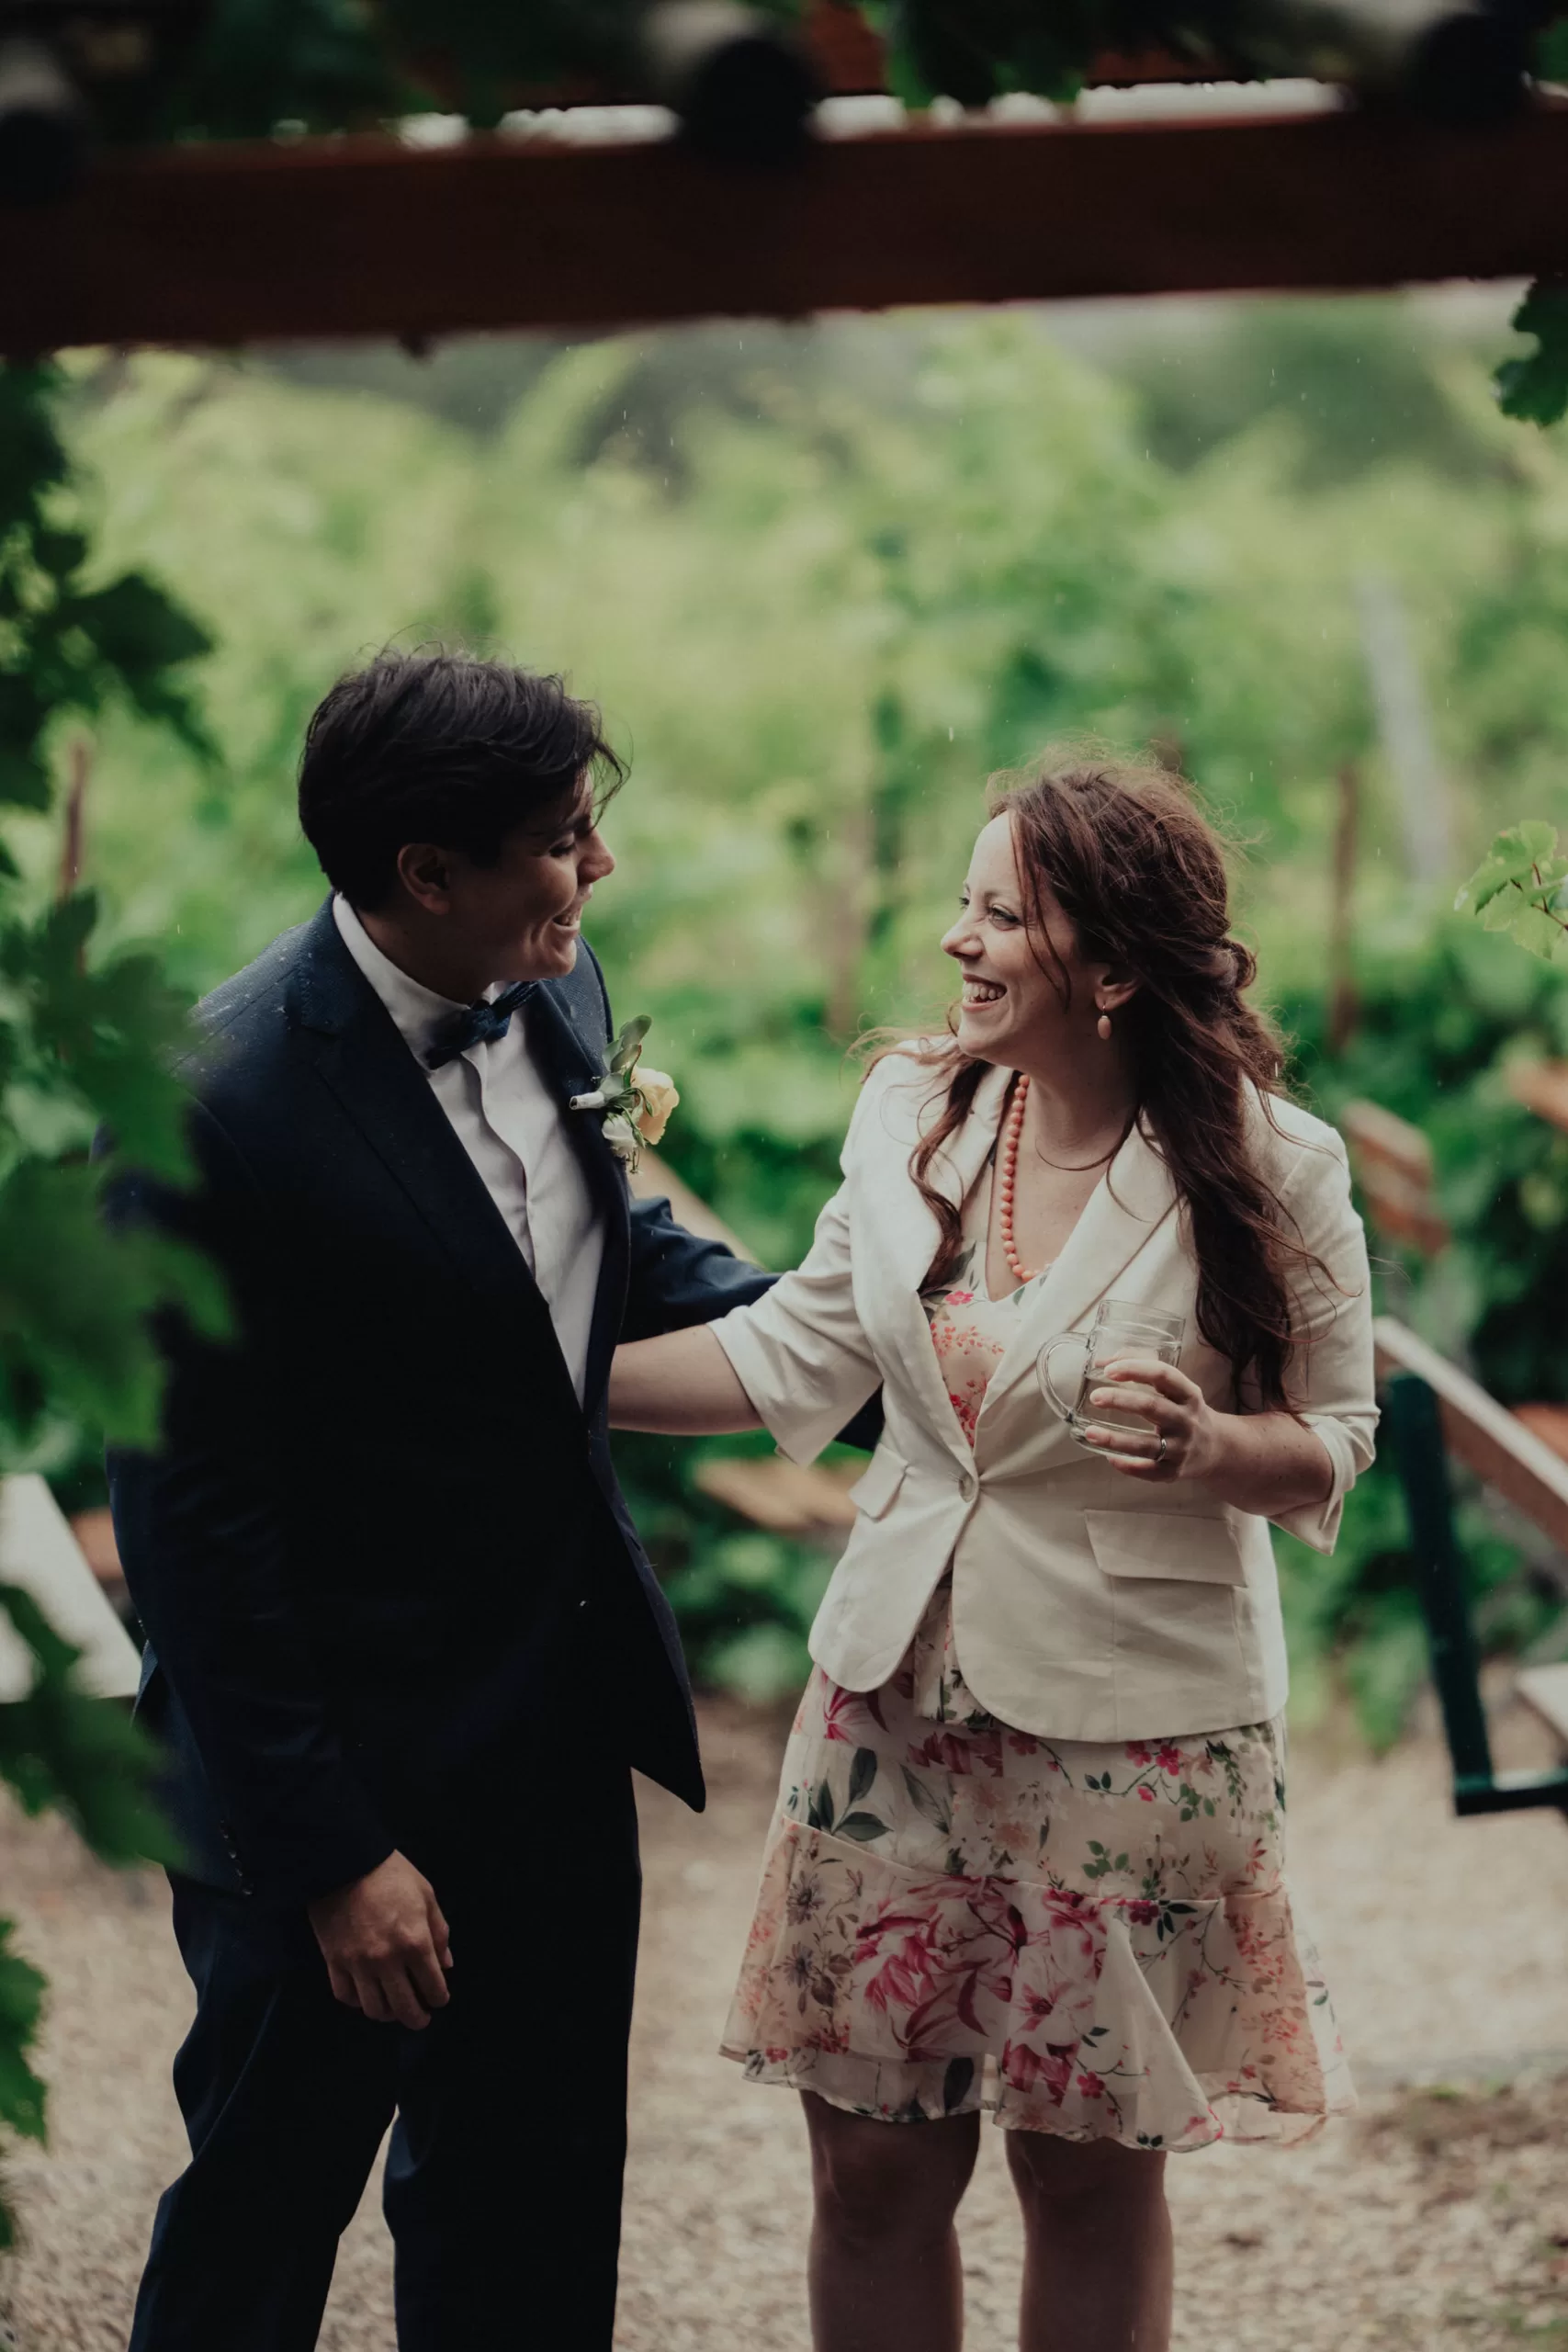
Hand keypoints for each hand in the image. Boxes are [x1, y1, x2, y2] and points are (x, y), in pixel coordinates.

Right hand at [307, 1850, 452, 2029]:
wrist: (344, 1860)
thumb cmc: (391, 1874)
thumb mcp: (426, 1895)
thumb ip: (439, 1932)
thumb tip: (446, 1965)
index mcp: (415, 1942)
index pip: (433, 1987)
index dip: (439, 1997)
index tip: (439, 1998)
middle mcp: (387, 1960)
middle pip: (404, 2007)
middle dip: (417, 2018)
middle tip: (421, 2018)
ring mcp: (358, 1964)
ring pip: (374, 2008)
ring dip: (387, 2015)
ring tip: (393, 2009)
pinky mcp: (334, 1961)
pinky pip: (345, 1996)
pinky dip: (357, 2002)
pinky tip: (366, 1995)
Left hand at [1080, 1356, 1222, 1483]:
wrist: (1216, 1448)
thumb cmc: (1184, 1411)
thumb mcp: (1175, 1388)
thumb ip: (1140, 1369)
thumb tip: (1101, 1361)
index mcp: (1188, 1395)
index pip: (1163, 1375)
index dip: (1135, 1369)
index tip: (1109, 1370)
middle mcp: (1187, 1420)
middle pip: (1152, 1407)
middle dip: (1120, 1400)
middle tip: (1095, 1397)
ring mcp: (1181, 1448)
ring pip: (1146, 1445)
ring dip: (1115, 1439)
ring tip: (1090, 1432)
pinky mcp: (1174, 1471)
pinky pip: (1148, 1471)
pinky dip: (1127, 1466)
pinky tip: (1110, 1458)